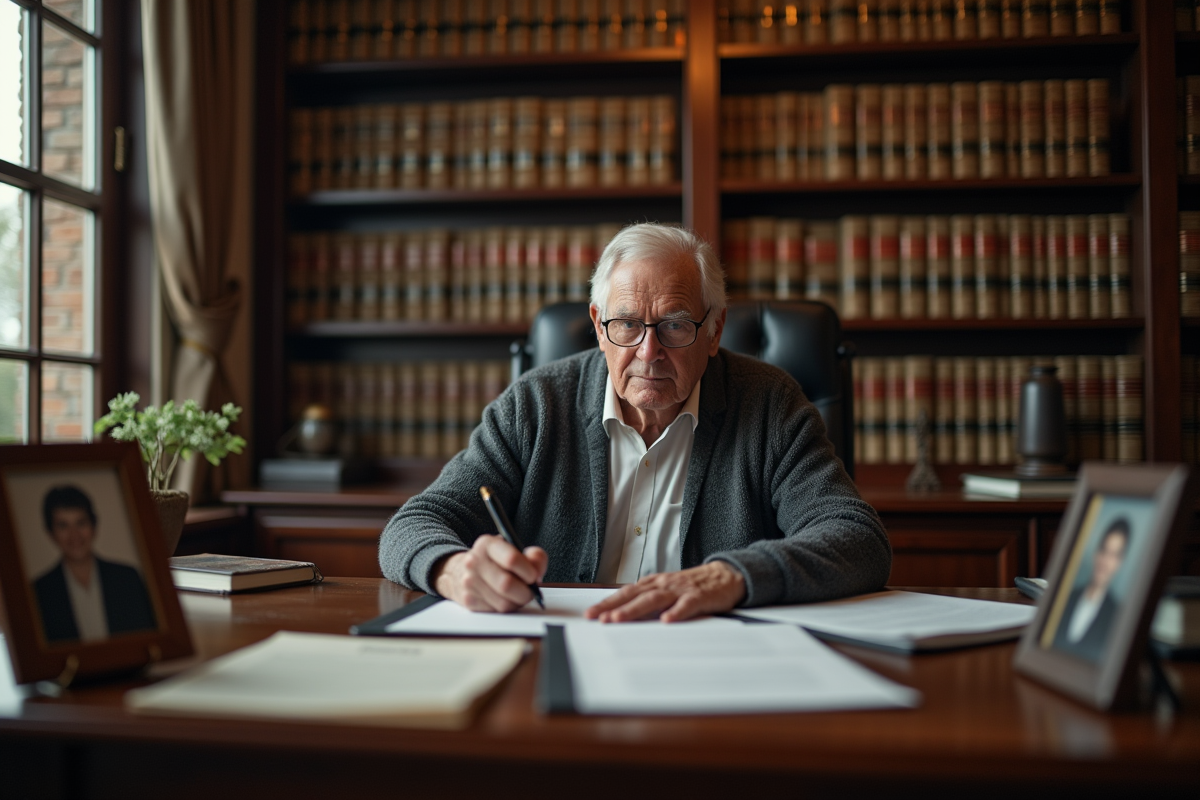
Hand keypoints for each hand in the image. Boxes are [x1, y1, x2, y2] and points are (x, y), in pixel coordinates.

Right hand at [432, 535, 548, 612]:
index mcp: (487, 544)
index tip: (534, 576)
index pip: (511, 559)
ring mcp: (469, 582)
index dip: (528, 571)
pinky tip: (505, 599)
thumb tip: (537, 572)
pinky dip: (506, 608)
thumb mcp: (514, 550)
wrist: (462, 571)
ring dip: (517, 602)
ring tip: (518, 595)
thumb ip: (534, 556)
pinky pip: (496, 611)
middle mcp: (474, 561)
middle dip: (526, 592)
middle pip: (507, 584)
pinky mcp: (468, 600)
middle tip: (530, 591)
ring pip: (503, 603)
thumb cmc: (495, 562)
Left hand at [584, 561, 746, 622]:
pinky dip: (676, 612)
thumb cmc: (691, 586)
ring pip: (654, 600)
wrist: (725, 576)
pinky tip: (666, 621)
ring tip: (619, 619)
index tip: (590, 614)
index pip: (625, 593)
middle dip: (614, 607)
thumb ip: (646, 601)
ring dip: (635, 609)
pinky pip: (686, 605)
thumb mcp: (666, 591)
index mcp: (653, 584)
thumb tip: (621, 614)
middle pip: (634, 595)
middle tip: (598, 618)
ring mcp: (680, 590)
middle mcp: (663, 585)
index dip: (607, 603)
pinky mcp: (699, 597)